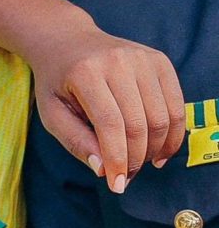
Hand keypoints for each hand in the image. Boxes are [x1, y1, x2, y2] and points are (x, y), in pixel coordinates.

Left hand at [33, 24, 184, 192]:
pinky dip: (172, 133)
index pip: (110, 124)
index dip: (118, 159)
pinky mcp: (160, 61)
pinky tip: (159, 151)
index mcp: (86, 72)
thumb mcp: (52, 113)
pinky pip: (176, 104)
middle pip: (139, 123)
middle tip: (126, 178)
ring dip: (156, 149)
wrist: (67, 42)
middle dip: (136, 158)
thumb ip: (75, 141)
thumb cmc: (56, 82)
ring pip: (162, 116)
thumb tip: (104, 169)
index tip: (117, 186)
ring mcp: (143, 58)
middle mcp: (118, 61)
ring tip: (142, 165)